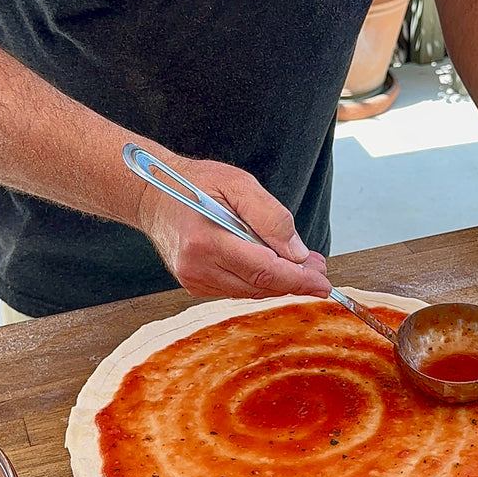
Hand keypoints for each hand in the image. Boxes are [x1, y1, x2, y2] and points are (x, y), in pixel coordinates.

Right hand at [135, 153, 330, 299]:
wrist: (154, 196)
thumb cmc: (196, 184)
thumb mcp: (239, 184)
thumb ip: (270, 218)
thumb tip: (296, 253)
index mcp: (206, 241)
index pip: (263, 271)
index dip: (298, 280)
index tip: (323, 283)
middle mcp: (197, 267)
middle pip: (260, 286)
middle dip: (295, 281)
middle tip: (320, 270)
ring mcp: (194, 280)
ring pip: (251, 291)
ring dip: (281, 282)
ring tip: (302, 265)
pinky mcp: (195, 285)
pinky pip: (238, 289)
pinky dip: (260, 281)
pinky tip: (273, 266)